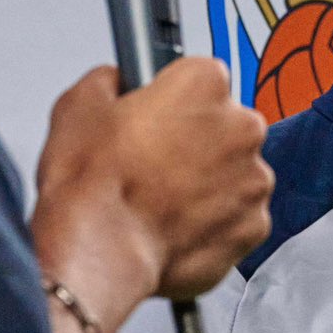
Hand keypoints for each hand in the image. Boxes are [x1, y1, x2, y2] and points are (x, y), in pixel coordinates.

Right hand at [30, 60, 272, 323]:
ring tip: (163, 204)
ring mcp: (254, 179)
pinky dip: (216, 225)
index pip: (202, 78)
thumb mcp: (78, 106)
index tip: (157, 117)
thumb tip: (115, 83)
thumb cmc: (92, 186)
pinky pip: (239, 219)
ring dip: (210, 185)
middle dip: (198, 142)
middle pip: (226, 125)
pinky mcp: (254, 228)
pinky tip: (177, 230)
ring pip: (236, 174)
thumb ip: (109, 82)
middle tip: (154, 166)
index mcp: (204, 84)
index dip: (174, 100)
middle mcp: (241, 126)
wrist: (101, 254)